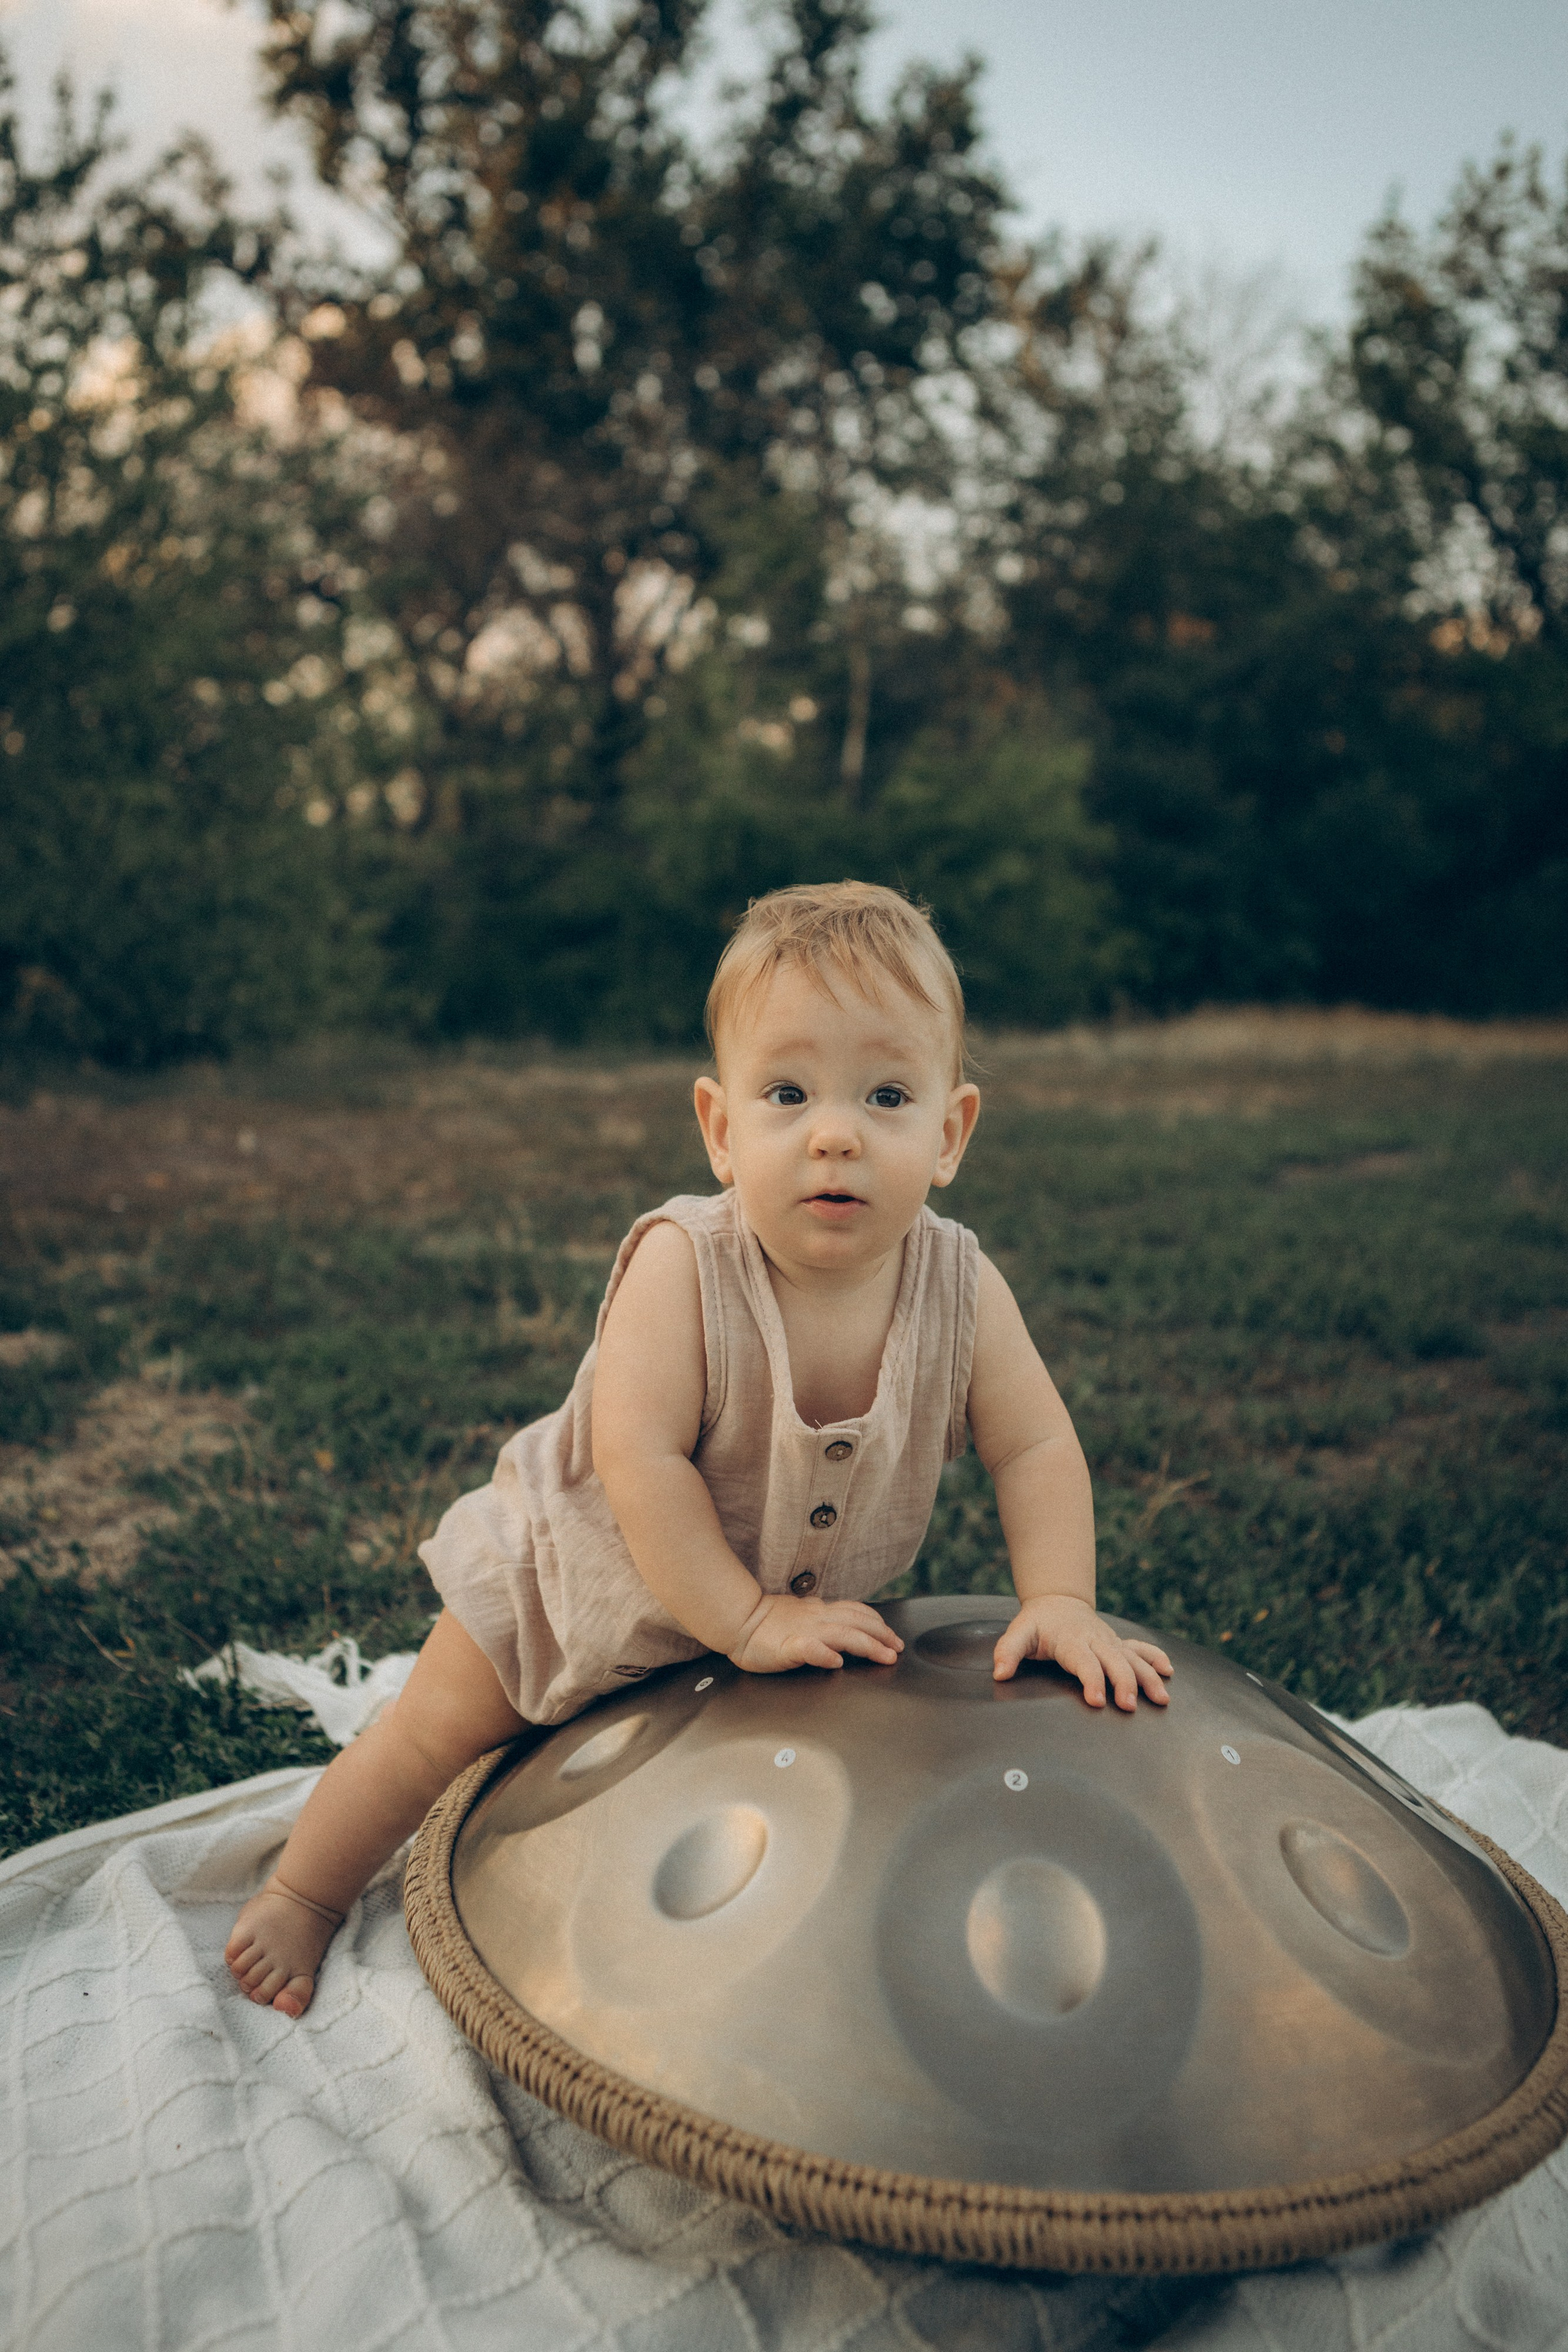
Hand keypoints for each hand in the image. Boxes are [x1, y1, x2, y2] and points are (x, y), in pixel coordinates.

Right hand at [729, 1592, 903, 1674]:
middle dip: (883, 1636)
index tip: (893, 1637)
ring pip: (843, 1634)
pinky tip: (836, 1662)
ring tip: (884, 1656)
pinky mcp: (787, 1647)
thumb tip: (841, 1626)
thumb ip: (821, 1619)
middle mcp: (817, 1619)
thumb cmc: (766, 1623)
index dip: (878, 1623)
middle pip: (858, 1623)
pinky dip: (825, 1654)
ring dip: (867, 1645)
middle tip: (898, 1649)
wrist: (738, 1621)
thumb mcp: (801, 1615)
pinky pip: (809, 1648)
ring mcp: (804, 1631)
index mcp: (820, 1612)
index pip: (857, 1612)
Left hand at [993, 1595, 1171, 1709]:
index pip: (1084, 1661)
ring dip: (1148, 1677)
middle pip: (1114, 1661)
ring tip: (1161, 1698)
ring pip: (1133, 1657)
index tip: (1097, 1701)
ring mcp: (1109, 1641)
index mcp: (1071, 1640)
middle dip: (1124, 1683)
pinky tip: (1169, 1671)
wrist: (1057, 1601)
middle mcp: (1095, 1639)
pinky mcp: (1117, 1643)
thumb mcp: (1018, 1633)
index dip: (1091, 1680)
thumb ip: (1007, 1651)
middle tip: (1129, 1706)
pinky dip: (1155, 1657)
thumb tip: (999, 1673)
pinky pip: (1141, 1648)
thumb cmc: (1037, 1623)